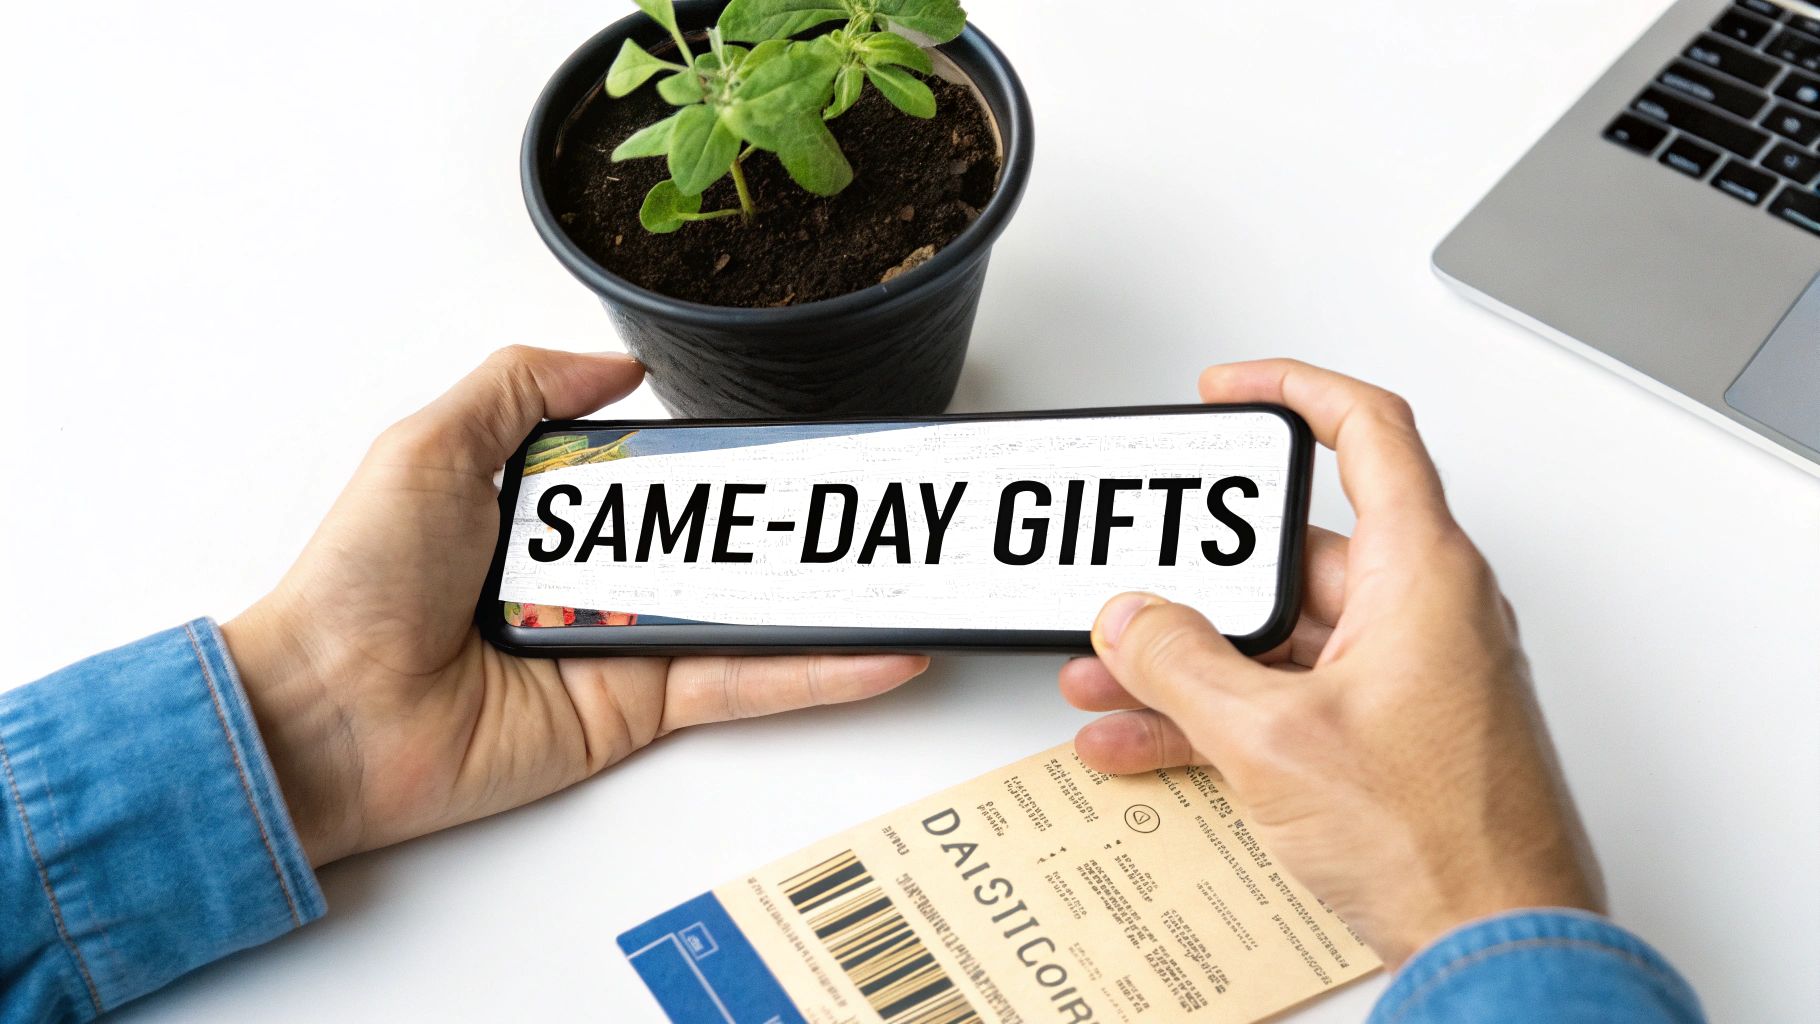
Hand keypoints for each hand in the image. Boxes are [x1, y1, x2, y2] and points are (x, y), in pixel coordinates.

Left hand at [222, 347, 928, 866]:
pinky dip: (815, 673)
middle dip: (802, 525)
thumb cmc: (358, 582)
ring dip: (832, 600)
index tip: (798, 443)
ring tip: (909, 573)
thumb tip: (619, 360)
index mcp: (551, 509)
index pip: (665, 474)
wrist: (326, 713)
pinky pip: (739, 682)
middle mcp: (597, 576)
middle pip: (724, 542)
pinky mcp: (639, 710)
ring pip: (751, 615)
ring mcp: (625, 645)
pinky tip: (879, 652)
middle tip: (880, 502)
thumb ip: (522, 384)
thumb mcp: (431, 444)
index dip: (730, 459)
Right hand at [1058, 360, 1602, 965]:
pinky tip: (1149, 739)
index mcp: (1423, 574)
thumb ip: (1184, 665)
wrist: (1499, 945)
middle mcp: (1424, 613)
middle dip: (1196, 577)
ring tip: (1114, 676)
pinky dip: (1223, 711)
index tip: (1229, 392)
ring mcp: (1407, 678)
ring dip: (1194, 658)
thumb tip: (1135, 618)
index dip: (1293, 388)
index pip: (1369, 431)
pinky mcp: (1390, 735)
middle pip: (1295, 553)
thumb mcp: (1272, 739)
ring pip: (1281, 637)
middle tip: (1136, 581)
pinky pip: (1290, 698)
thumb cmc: (1445, 841)